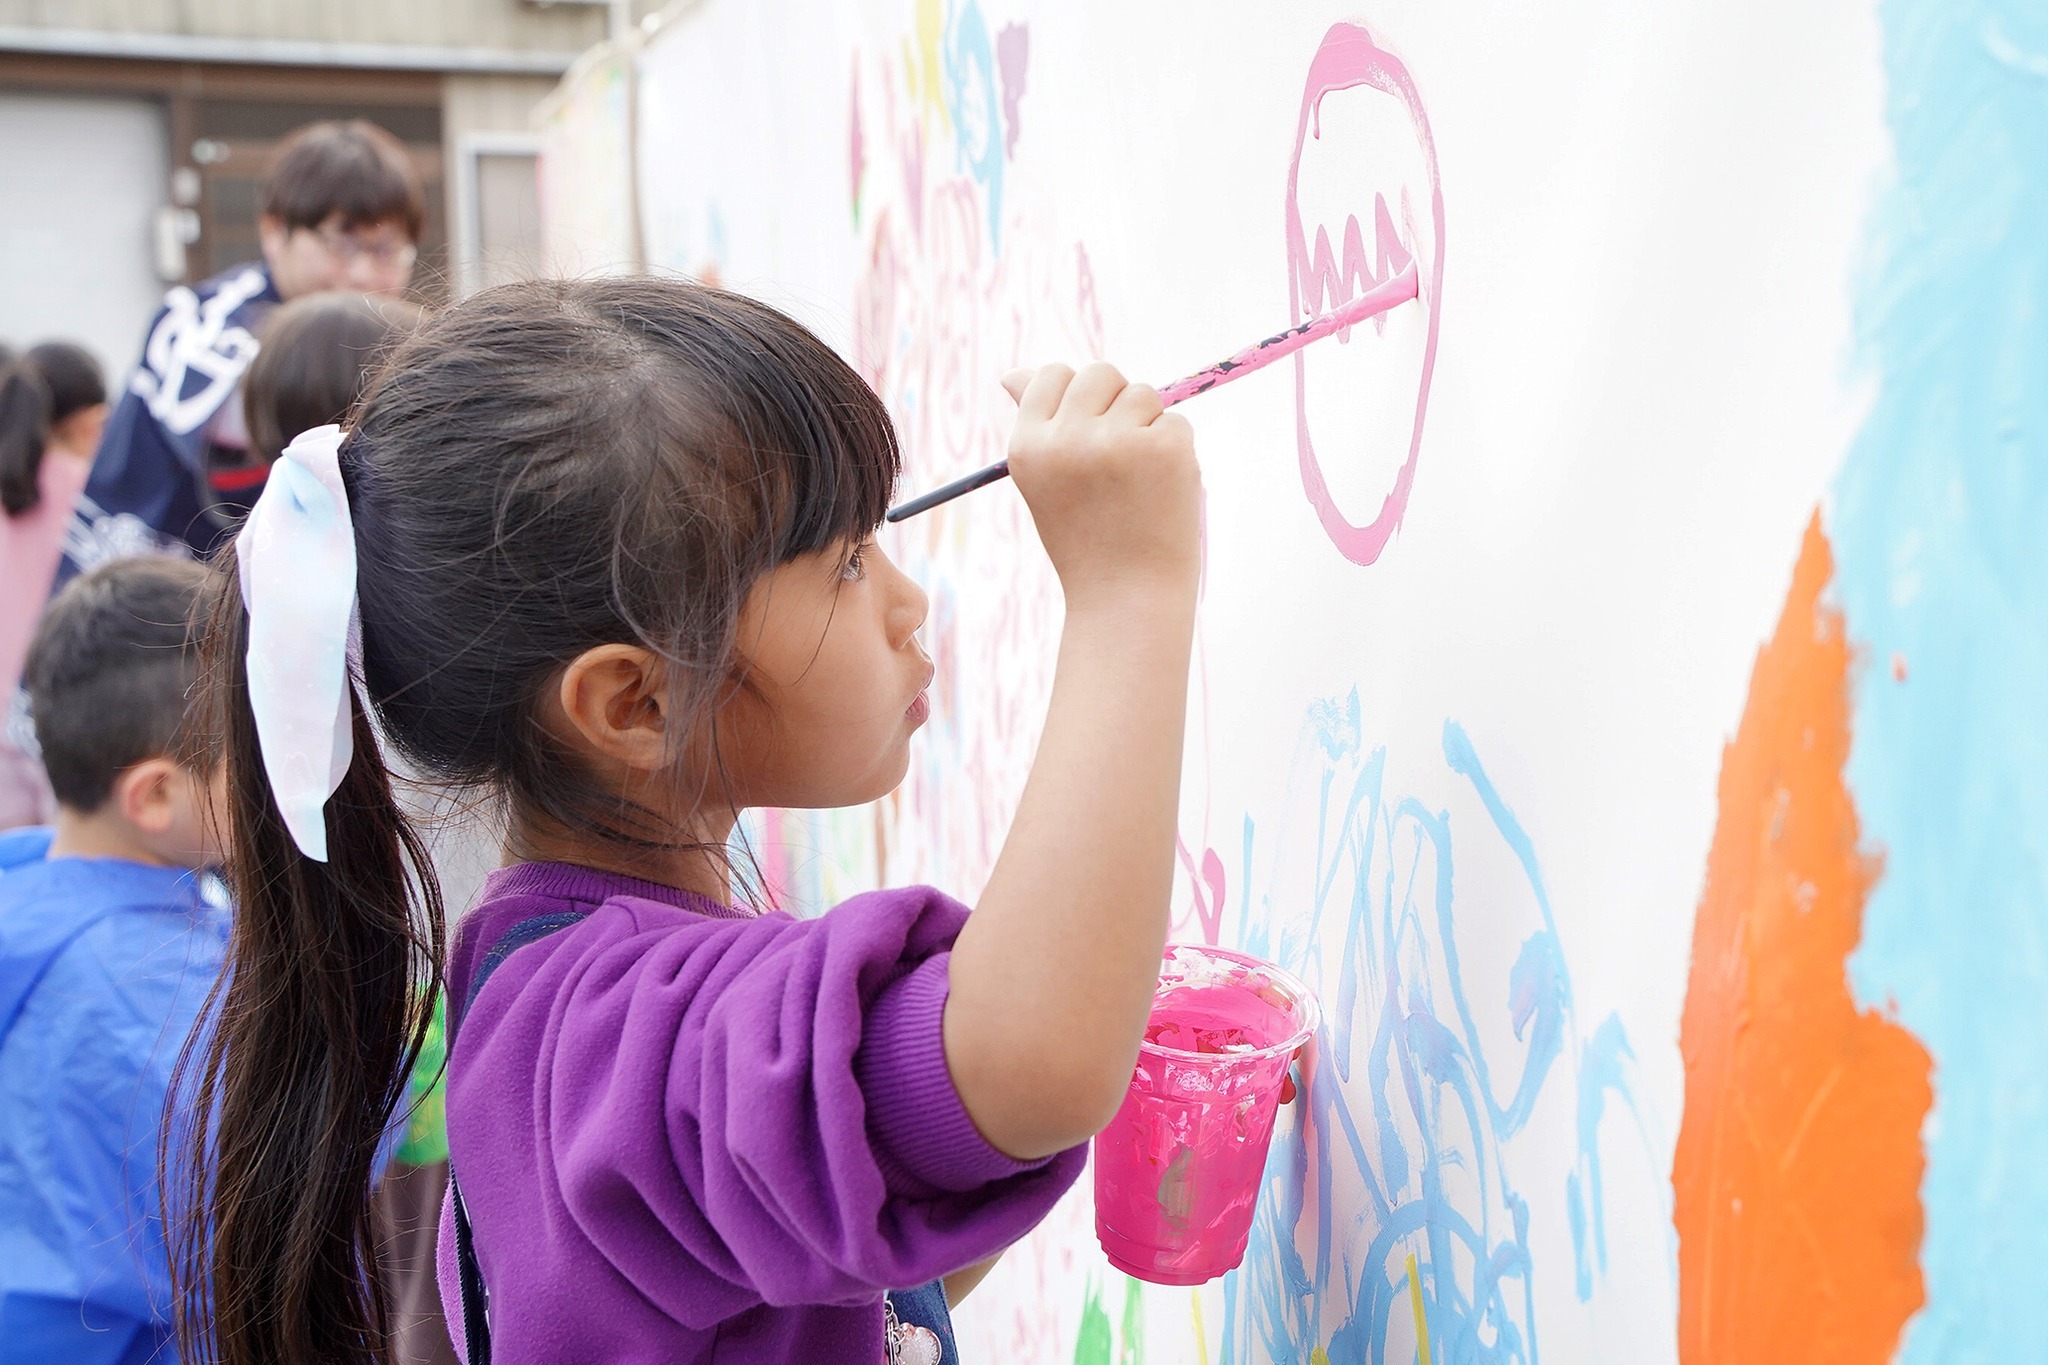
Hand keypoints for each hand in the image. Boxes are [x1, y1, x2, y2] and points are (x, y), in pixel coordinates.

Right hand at [1001, 363, 1200, 608]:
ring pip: (1143, 394)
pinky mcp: (1163, 448)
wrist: (1126, 596)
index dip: (1077, 399)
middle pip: (1101, 373)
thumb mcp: (1043, 480)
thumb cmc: (1085, 538)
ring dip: (1147, 428)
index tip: (1087, 435)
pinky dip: (1174, 452)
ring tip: (1136, 481)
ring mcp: (1116, 441)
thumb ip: (1034, 422)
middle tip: (1116, 461)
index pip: (1051, 375)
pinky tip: (1159, 492)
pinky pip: (1175, 422)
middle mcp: (1066, 439)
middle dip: (1116, 405)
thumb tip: (1012, 374)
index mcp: (1028, 445)